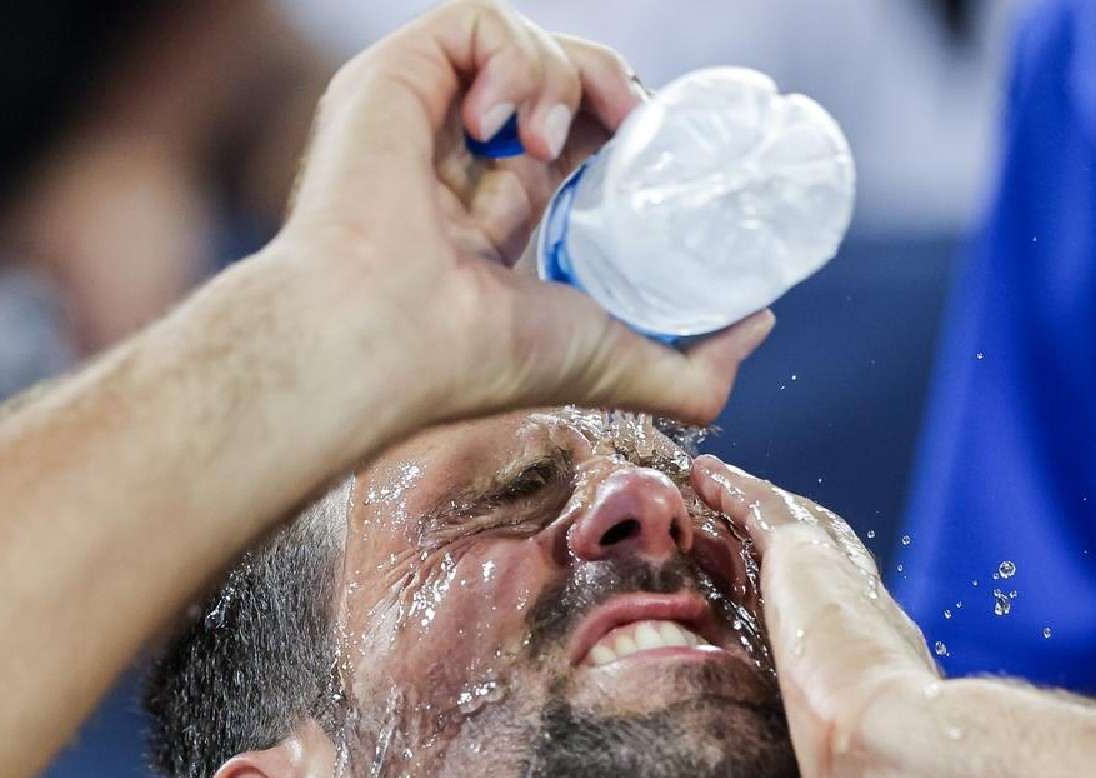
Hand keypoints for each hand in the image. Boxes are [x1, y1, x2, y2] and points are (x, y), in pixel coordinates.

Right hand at [274, 0, 774, 427]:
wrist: (390, 335)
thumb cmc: (482, 357)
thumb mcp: (615, 364)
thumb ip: (696, 371)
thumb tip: (759, 323)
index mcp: (495, 218)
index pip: (570, 146)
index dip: (623, 129)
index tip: (654, 141)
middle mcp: (458, 164)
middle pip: (555, 86)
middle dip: (608, 90)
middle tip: (630, 121)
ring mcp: (426, 119)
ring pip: (522, 46)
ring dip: (561, 76)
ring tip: (545, 137)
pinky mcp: (397, 77)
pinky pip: (477, 23)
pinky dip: (512, 57)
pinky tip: (498, 124)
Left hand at [691, 456, 939, 777]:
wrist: (884, 765)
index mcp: (861, 666)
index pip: (822, 622)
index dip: (793, 604)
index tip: (761, 599)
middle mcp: (854, 614)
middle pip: (805, 565)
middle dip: (770, 545)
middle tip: (727, 535)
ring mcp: (832, 581)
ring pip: (785, 525)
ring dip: (749, 507)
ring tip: (713, 490)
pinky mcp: (803, 555)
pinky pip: (760, 508)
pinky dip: (734, 488)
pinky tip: (705, 473)